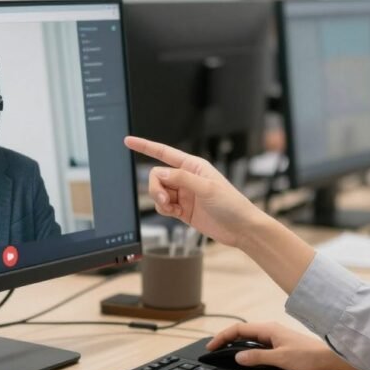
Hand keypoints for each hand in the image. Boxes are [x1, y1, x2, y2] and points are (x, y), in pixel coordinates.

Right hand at [125, 136, 264, 246]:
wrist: (241, 228)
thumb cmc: (232, 204)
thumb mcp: (207, 188)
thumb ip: (181, 179)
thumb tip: (160, 174)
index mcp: (193, 166)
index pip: (164, 152)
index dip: (145, 146)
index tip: (128, 141)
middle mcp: (187, 178)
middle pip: (157, 176)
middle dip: (156, 188)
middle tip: (165, 200)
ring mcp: (184, 194)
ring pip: (158, 192)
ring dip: (160, 201)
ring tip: (172, 209)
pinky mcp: (183, 210)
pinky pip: (163, 206)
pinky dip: (164, 210)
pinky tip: (175, 214)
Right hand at [207, 322, 363, 369]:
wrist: (328, 358)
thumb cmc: (308, 356)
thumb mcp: (280, 359)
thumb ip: (257, 358)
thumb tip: (237, 357)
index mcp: (268, 329)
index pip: (238, 329)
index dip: (222, 337)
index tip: (211, 346)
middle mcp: (270, 330)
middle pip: (241, 331)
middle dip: (225, 338)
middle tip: (212, 349)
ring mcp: (274, 336)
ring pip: (248, 337)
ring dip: (235, 343)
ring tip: (223, 352)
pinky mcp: (278, 343)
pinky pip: (256, 343)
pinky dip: (245, 347)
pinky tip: (243, 355)